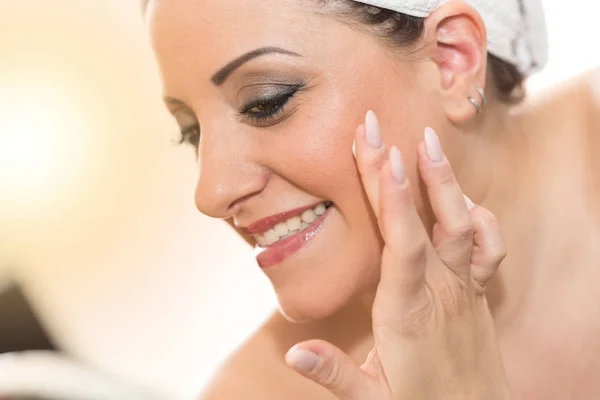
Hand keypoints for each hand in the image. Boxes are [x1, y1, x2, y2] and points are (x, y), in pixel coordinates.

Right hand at [285, 111, 510, 398]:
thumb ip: (334, 375)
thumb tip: (292, 354)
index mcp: (406, 313)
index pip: (401, 245)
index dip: (393, 199)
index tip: (382, 154)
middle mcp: (440, 292)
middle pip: (425, 221)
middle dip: (400, 169)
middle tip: (376, 125)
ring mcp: (463, 288)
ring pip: (462, 225)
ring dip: (444, 180)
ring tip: (428, 138)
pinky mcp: (476, 291)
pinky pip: (487, 246)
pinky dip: (477, 214)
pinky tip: (460, 195)